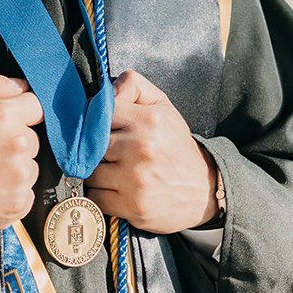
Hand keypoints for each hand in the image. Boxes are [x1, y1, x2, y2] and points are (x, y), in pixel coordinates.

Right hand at [0, 74, 43, 238]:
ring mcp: (20, 177)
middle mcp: (18, 145)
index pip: (36, 107)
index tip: (7, 124)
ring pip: (30, 167)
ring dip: (14, 168)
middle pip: (33, 139)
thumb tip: (21, 85)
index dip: (21, 113)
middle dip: (15, 142)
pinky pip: (26, 193)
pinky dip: (11, 193)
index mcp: (5, 116)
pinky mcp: (18, 204)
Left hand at [87, 70, 217, 233]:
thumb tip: (105, 90)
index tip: (99, 129)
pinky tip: (116, 190)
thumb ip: (133, 86)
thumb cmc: (175, 146)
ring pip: (90, 172)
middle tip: (110, 153)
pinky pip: (95, 197)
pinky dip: (101, 195)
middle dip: (96, 149)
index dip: (95, 122)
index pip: (99, 113)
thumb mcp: (162, 107)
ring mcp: (135, 179)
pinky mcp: (132, 206)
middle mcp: (141, 148)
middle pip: (90, 145)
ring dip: (97, 174)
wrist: (202, 189)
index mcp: (148, 121)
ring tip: (115, 172)